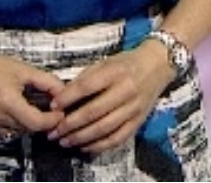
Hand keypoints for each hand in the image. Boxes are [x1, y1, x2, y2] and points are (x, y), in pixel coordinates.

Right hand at [0, 44, 65, 137]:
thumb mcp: (23, 69)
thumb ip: (47, 83)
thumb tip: (64, 95)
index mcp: (6, 100)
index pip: (36, 123)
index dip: (51, 121)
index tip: (59, 115)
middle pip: (26, 128)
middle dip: (38, 119)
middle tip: (42, 107)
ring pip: (14, 131)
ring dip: (22, 122)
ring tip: (19, 103)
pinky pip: (0, 131)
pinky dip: (7, 123)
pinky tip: (3, 107)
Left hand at [47, 44, 173, 152]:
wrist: (158, 65)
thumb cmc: (127, 63)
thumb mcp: (106, 63)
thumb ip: (85, 79)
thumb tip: (62, 98)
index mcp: (116, 72)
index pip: (87, 86)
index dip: (67, 98)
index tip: (52, 107)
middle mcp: (126, 91)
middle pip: (94, 112)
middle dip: (70, 124)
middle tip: (54, 132)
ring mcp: (134, 108)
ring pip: (104, 128)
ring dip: (81, 137)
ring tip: (65, 141)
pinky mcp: (139, 121)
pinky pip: (118, 138)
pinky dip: (100, 145)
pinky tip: (85, 146)